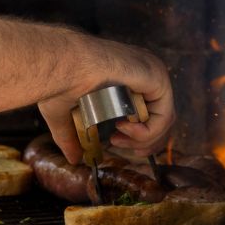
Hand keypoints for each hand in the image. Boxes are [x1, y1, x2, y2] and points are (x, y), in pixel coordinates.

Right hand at [37, 38, 175, 165]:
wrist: (64, 65)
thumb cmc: (59, 80)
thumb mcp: (64, 114)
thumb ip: (71, 136)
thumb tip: (73, 159)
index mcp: (129, 74)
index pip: (149, 110)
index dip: (139, 134)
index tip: (116, 143)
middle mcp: (146, 71)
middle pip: (161, 117)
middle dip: (143, 142)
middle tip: (122, 148)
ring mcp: (155, 73)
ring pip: (164, 120)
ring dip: (142, 139)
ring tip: (117, 138)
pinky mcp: (159, 79)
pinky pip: (164, 116)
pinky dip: (147, 132)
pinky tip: (125, 128)